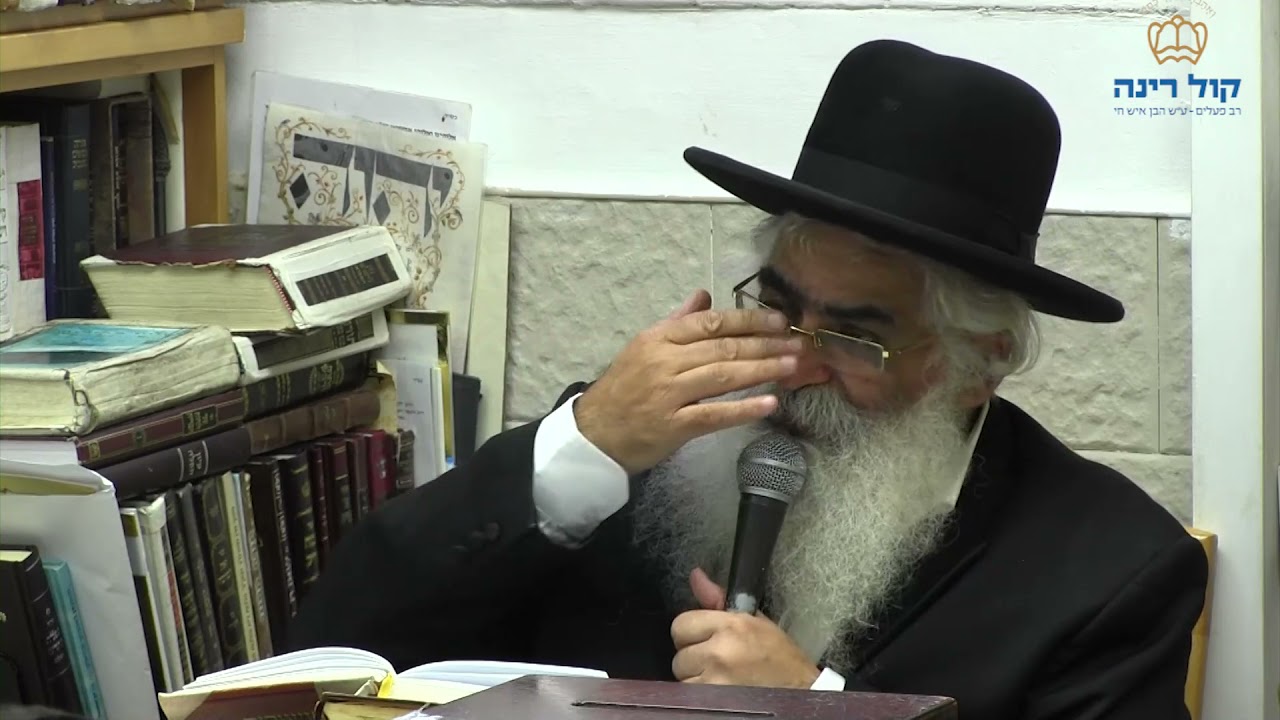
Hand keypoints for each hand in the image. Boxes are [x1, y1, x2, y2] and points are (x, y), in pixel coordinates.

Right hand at [574, 289, 801, 474]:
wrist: (594, 434)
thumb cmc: (623, 389)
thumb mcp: (644, 347)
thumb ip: (677, 321)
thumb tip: (704, 296)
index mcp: (657, 338)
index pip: (709, 323)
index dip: (747, 320)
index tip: (777, 320)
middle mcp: (663, 362)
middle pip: (722, 348)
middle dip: (764, 344)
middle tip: (797, 343)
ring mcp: (668, 394)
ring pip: (722, 377)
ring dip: (761, 370)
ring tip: (791, 365)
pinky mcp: (674, 426)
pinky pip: (714, 414)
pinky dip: (743, 409)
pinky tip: (769, 403)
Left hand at [670, 567, 819, 688]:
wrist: (802, 692)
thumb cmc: (780, 658)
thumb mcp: (755, 622)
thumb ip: (718, 601)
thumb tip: (695, 576)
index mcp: (732, 625)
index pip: (681, 624)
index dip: (691, 634)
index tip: (705, 641)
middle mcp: (721, 651)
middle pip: (679, 655)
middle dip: (694, 659)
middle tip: (716, 662)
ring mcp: (716, 679)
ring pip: (683, 678)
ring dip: (696, 679)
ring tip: (721, 678)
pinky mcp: (715, 701)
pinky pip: (691, 696)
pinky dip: (701, 695)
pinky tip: (721, 691)